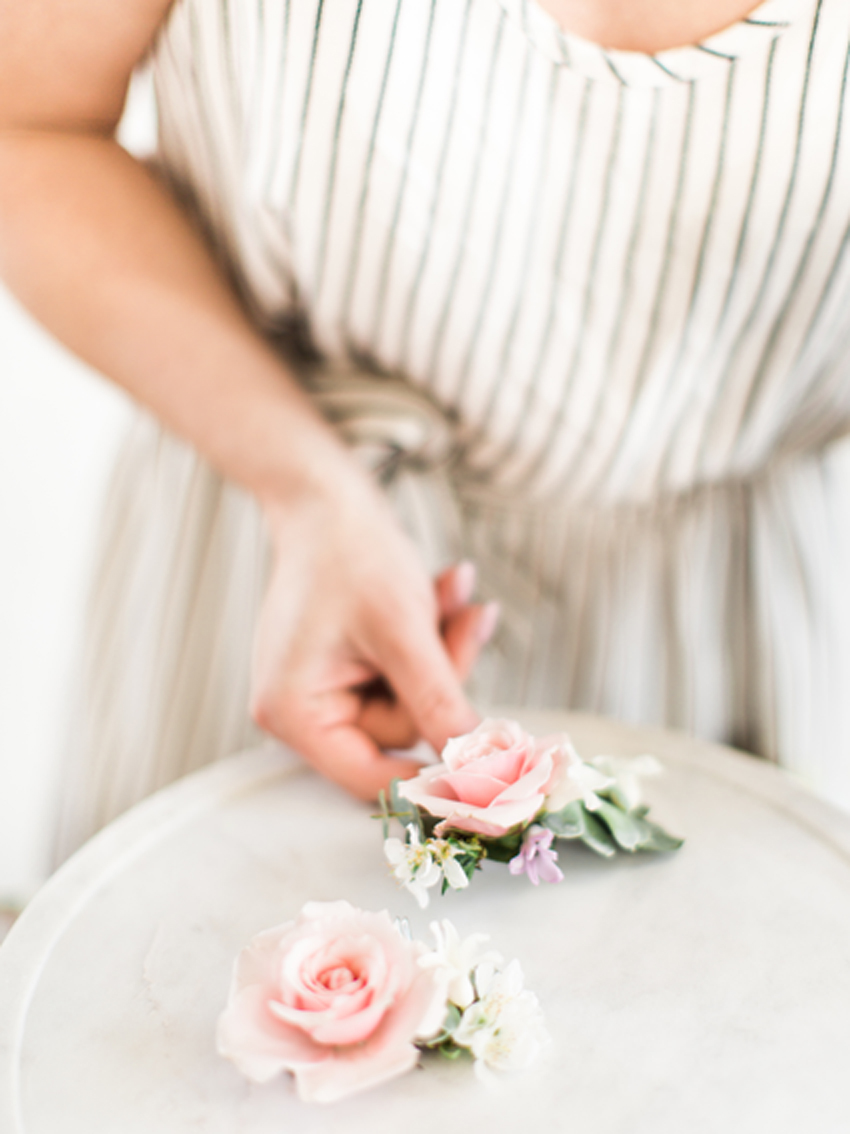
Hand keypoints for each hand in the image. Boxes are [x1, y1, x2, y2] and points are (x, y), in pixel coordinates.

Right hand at [251, 484, 498, 798]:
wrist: (328, 496)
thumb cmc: (351, 555)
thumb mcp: (402, 632)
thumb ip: (438, 703)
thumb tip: (478, 767)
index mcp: (294, 713)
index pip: (371, 779)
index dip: (434, 775)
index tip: (494, 765)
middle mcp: (302, 710)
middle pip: (401, 730)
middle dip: (444, 675)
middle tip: (471, 619)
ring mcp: (325, 688)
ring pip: (414, 698)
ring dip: (444, 649)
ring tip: (454, 591)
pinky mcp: (349, 667)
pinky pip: (407, 674)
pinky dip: (431, 638)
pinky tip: (447, 591)